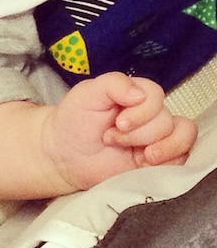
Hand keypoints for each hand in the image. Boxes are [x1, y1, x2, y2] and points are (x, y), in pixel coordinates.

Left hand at [45, 73, 196, 188]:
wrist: (64, 154)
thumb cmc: (75, 120)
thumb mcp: (87, 93)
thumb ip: (113, 83)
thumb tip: (140, 94)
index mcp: (137, 95)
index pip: (156, 96)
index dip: (141, 112)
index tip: (118, 123)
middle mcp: (151, 115)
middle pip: (166, 121)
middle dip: (137, 134)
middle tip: (110, 139)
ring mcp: (157, 139)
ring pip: (183, 137)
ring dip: (160, 148)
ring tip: (139, 156)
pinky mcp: (158, 161)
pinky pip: (183, 159)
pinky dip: (169, 162)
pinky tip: (145, 164)